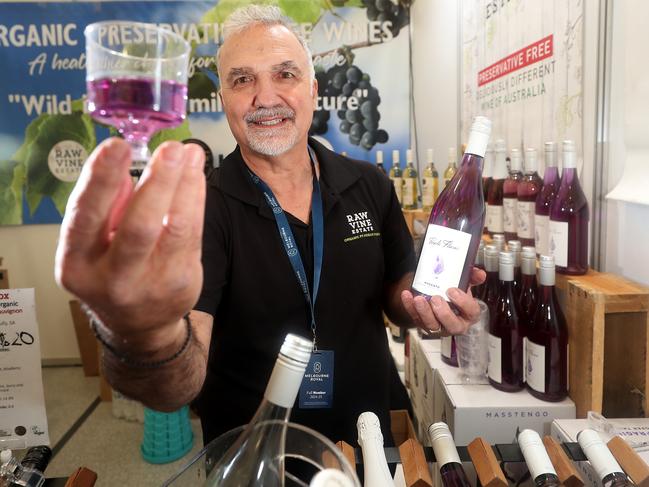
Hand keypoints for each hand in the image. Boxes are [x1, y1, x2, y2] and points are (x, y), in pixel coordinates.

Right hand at [55, 138, 205, 348]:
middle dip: (158, 182)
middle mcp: (113, 278)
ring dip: (185, 185)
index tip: (117, 147)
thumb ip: (103, 207)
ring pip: (175, 228)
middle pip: (139, 226)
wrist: (139, 324)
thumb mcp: (91, 244)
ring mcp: (153, 283)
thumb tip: (122, 161)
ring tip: (190, 154)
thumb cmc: (112, 270)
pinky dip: (196, 200)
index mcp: (77, 264)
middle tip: (171, 149)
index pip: (85, 217)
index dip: (101, 180)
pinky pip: (193, 234)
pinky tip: (196, 177)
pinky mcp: (184, 282)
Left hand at [400, 267, 485, 334]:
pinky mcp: (423, 324)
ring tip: (419, 299)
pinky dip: (410, 307)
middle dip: (443, 313)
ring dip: (424, 312)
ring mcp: (438, 326)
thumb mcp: (463, 283)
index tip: (452, 290)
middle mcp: (455, 323)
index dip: (463, 302)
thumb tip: (479, 273)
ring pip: (432, 326)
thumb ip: (471, 276)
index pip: (472, 312)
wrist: (435, 294)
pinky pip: (415, 318)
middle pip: (453, 326)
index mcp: (468, 314)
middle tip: (435, 299)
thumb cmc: (452, 293)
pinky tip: (407, 295)